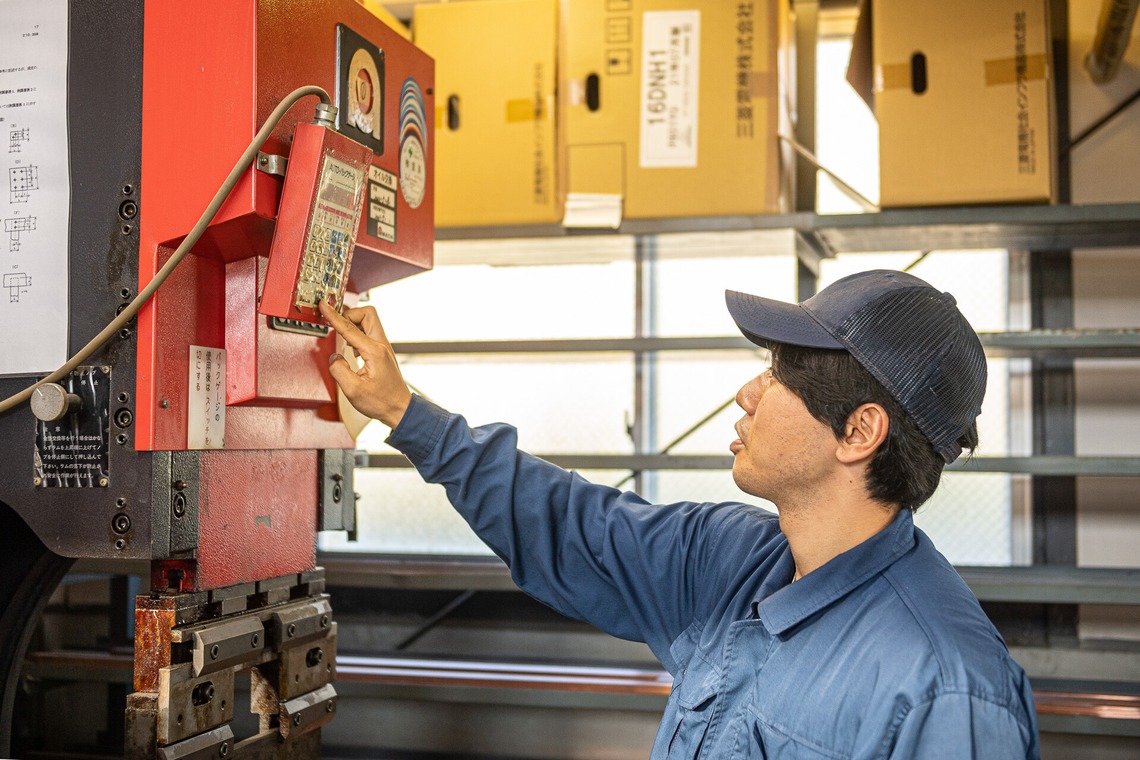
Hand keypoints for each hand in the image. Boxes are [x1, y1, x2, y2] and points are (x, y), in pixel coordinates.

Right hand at [319, 299, 411, 428]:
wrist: (399, 409)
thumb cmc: (382, 402)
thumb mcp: (353, 390)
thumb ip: (339, 370)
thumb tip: (334, 357)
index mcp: (374, 352)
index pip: (349, 327)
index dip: (334, 316)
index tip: (324, 305)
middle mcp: (381, 346)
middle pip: (367, 313)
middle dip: (349, 314)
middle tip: (335, 322)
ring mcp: (383, 348)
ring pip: (369, 322)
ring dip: (353, 324)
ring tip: (341, 336)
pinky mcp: (382, 353)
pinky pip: (369, 333)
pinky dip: (358, 334)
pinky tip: (351, 347)